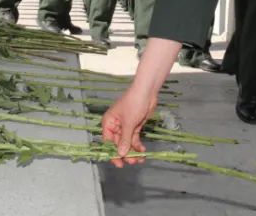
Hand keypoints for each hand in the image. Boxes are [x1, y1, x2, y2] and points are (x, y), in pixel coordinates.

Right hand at [101, 38, 179, 163]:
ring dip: (133, 152)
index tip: (119, 163)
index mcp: (108, 123)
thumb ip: (124, 139)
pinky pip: (134, 139)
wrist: (147, 92)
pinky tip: (143, 151)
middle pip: (118, 144)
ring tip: (140, 159)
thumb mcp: (128, 123)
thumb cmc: (134, 103)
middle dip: (126, 154)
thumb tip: (120, 154)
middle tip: (133, 162)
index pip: (108, 142)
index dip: (113, 153)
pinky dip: (138, 146)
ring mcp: (125, 127)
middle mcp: (115, 126)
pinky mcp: (134, 126)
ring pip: (127, 143)